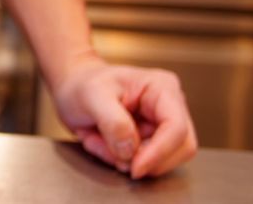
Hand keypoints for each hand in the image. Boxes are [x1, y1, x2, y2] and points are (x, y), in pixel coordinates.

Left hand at [53, 59, 197, 178]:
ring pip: (162, 161)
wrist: (72, 88)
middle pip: (180, 149)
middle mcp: (169, 106)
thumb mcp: (91, 96)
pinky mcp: (152, 140)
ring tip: (99, 141)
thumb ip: (113, 122)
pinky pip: (145, 163)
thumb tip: (130, 150)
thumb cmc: (82, 83)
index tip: (135, 168)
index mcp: (162, 88)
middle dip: (144, 158)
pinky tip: (102, 143)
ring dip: (127, 160)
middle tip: (110, 151)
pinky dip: (120, 160)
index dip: (159, 152)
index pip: (176, 128)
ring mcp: (162, 125)